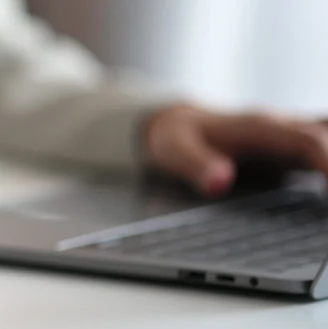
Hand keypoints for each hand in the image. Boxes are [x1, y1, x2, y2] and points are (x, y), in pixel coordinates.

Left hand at [144, 104, 327, 196]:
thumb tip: (218, 182)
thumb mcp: (175, 150)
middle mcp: (283, 127)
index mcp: (259, 127)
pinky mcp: (296, 148)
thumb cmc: (178, 137)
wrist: (178, 124)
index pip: (307, 141)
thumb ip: (195, 165)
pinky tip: (326, 197)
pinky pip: (326, 148)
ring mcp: (293, 135)